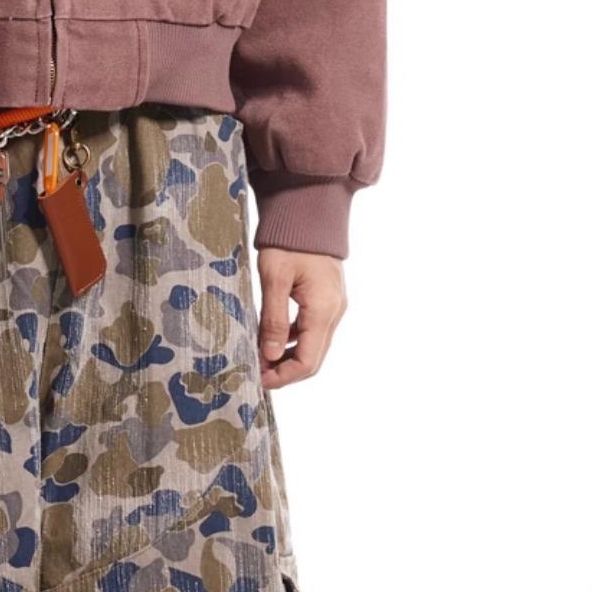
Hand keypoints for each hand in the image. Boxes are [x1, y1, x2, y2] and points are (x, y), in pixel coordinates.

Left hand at [258, 248, 345, 384]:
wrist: (308, 212)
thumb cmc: (288, 241)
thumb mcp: (274, 279)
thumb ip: (272, 320)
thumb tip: (269, 356)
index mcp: (323, 310)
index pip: (308, 361)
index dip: (284, 376)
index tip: (259, 379)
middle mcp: (334, 312)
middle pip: (313, 359)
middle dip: (285, 371)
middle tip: (257, 372)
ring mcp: (334, 306)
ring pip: (313, 346)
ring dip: (288, 357)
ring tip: (259, 356)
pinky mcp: (327, 300)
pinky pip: (312, 330)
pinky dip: (292, 341)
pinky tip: (270, 337)